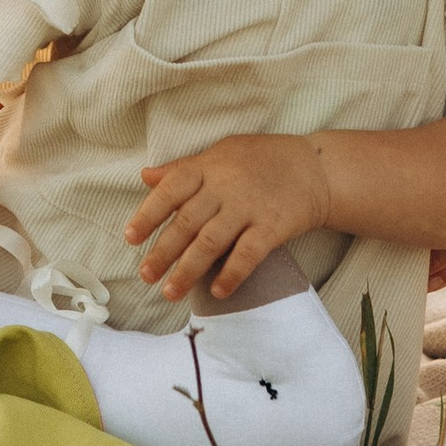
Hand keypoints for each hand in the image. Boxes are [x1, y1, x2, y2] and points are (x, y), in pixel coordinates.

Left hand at [126, 135, 328, 302]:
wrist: (315, 168)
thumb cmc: (262, 159)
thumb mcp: (220, 153)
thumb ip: (183, 168)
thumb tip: (146, 176)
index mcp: (208, 167)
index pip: (171, 190)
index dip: (148, 214)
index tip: (130, 238)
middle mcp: (226, 187)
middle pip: (187, 221)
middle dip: (163, 251)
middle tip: (145, 276)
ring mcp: (249, 207)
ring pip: (211, 241)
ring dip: (188, 269)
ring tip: (170, 292)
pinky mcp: (273, 227)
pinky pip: (248, 254)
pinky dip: (231, 273)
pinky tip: (217, 291)